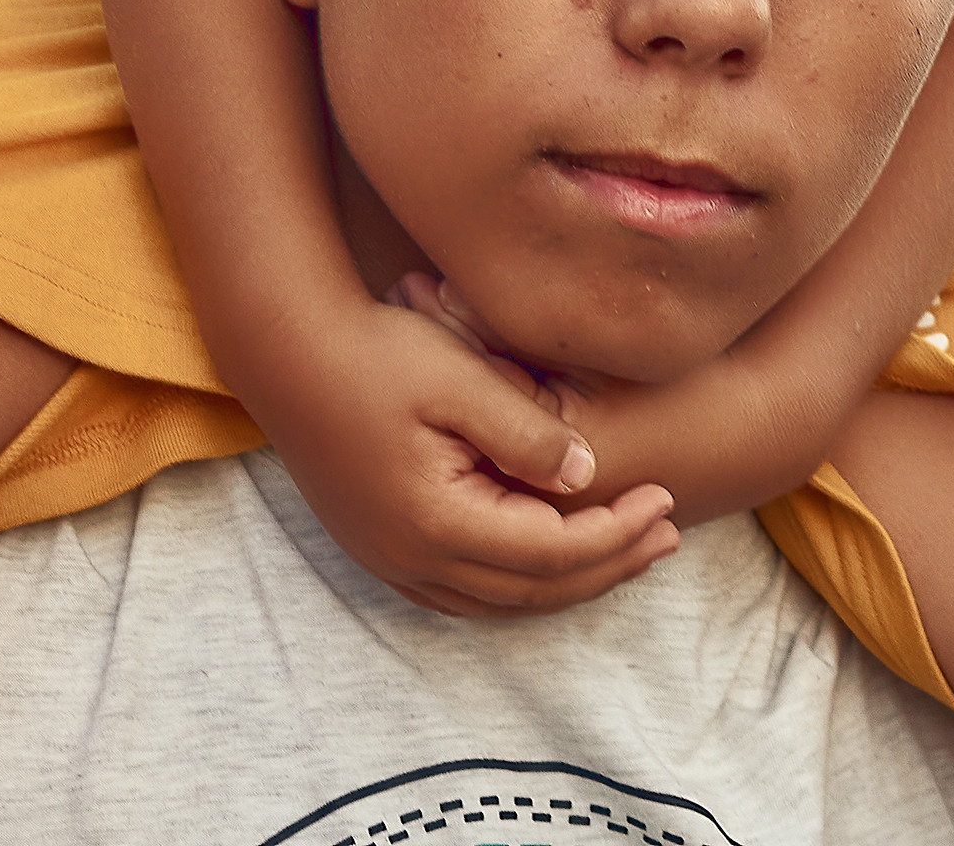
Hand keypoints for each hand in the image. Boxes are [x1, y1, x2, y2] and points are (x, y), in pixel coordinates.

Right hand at [248, 287, 677, 619]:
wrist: (287, 352)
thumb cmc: (376, 352)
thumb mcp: (460, 377)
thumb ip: (525, 430)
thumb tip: (587, 471)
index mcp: (437, 521)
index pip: (552, 553)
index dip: (616, 532)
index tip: (666, 496)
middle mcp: (412, 559)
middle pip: (533, 590)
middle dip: (608, 565)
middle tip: (666, 536)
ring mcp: (391, 561)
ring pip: (499, 600)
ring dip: (567, 580)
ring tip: (625, 549)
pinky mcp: (381, 547)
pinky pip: (464, 591)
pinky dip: (519, 581)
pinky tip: (548, 557)